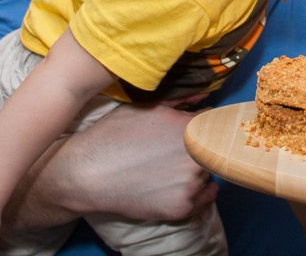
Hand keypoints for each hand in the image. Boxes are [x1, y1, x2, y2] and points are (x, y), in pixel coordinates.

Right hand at [54, 102, 216, 222]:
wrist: (87, 173)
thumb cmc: (114, 135)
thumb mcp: (148, 108)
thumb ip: (182, 103)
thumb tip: (206, 98)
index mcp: (191, 126)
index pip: (218, 125)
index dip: (210, 127)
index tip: (202, 131)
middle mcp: (196, 154)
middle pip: (215, 149)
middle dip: (204, 148)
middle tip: (181, 151)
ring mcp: (190, 182)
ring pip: (208, 172)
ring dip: (199, 169)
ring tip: (173, 168)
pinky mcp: (182, 207)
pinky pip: (205, 197)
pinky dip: (199, 192)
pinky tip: (182, 184)